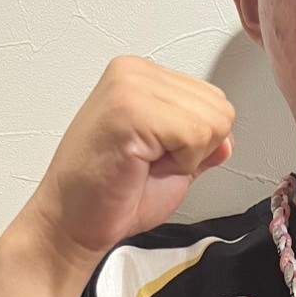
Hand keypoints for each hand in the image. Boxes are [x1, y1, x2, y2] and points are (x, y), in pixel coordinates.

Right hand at [17, 56, 235, 272]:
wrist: (70, 224)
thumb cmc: (111, 196)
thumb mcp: (174, 161)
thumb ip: (202, 140)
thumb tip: (225, 136)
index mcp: (142, 76)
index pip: (215, 99)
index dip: (199, 141)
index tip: (157, 155)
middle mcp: (135, 72)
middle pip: (219, 108)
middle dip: (196, 148)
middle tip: (150, 162)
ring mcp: (130, 85)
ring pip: (212, 121)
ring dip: (187, 155)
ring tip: (145, 162)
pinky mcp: (129, 108)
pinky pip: (195, 133)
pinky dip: (181, 161)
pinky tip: (142, 164)